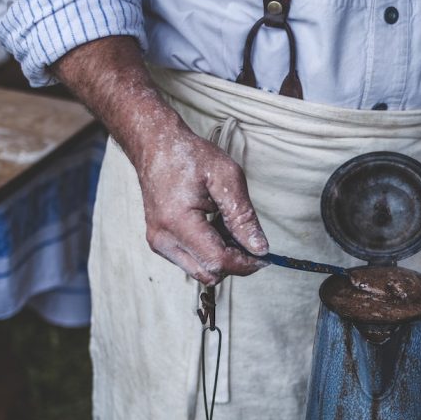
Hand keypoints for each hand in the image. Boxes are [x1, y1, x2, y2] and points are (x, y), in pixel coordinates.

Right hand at [138, 125, 268, 285]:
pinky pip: (192, 261)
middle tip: (246, 236)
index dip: (245, 263)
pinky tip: (213, 226)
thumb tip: (260, 249)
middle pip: (209, 273)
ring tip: (226, 224)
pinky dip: (209, 252)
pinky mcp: (160, 243)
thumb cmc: (189, 156)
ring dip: (222, 256)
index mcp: (177, 223)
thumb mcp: (226, 178)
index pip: (217, 261)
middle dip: (234, 261)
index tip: (264, 255)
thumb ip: (244, 217)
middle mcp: (163, 239)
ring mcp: (159, 244)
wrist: (156, 146)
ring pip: (201, 271)